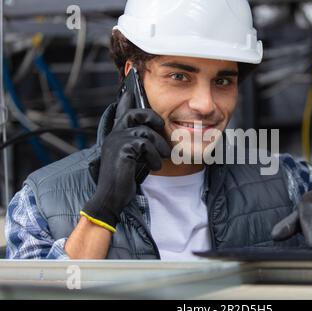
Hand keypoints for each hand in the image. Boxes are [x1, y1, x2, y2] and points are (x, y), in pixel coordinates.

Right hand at [81, 91, 170, 231]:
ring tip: (160, 158)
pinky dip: (154, 157)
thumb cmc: (125, 178)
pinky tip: (153, 167)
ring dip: (158, 145)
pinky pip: (146, 144)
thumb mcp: (134, 157)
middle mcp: (114, 134)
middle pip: (136, 112)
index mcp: (117, 134)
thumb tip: (159, 133)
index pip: (122, 109)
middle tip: (162, 129)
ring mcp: (116, 140)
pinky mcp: (121, 149)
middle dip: (153, 119)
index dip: (128, 94)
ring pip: (145, 131)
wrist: (111, 197)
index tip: (133, 75)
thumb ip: (140, 143)